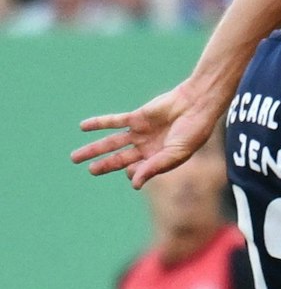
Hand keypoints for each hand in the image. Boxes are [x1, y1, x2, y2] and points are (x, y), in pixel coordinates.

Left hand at [73, 76, 229, 186]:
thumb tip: (133, 184)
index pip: (137, 171)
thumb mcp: (176, 153)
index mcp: (158, 159)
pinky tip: (83, 127)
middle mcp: (147, 148)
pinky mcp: (137, 117)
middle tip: (90, 170)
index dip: (132, 173)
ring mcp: (140, 132)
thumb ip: (154, 168)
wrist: (197, 104)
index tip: (133, 171)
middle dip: (104, 165)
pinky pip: (114, 121)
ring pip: (113, 142)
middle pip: (120, 159)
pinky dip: (99, 124)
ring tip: (76, 157)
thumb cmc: (194, 131)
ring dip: (95, 149)